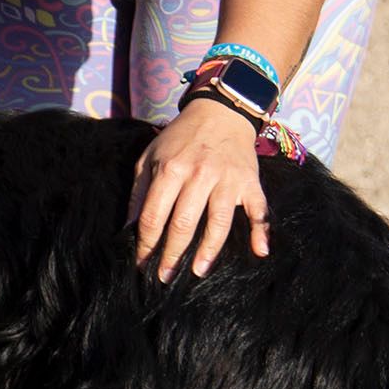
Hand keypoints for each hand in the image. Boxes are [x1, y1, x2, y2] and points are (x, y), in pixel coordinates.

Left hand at [131, 97, 269, 281]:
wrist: (221, 112)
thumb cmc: (180, 139)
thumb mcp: (151, 158)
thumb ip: (139, 193)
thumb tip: (127, 228)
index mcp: (171, 170)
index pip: (154, 216)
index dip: (147, 244)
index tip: (142, 263)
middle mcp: (199, 175)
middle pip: (184, 224)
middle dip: (172, 255)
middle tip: (164, 277)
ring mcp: (227, 180)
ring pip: (218, 222)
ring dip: (208, 251)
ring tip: (198, 272)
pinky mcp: (250, 182)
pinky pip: (258, 210)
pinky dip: (261, 230)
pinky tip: (259, 251)